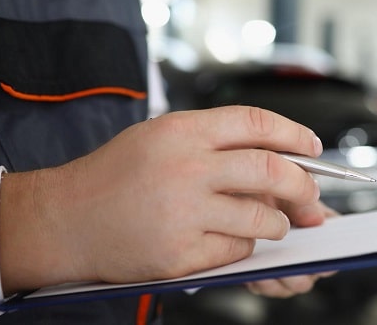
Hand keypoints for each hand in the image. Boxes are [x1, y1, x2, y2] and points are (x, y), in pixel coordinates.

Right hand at [0, 106, 323, 294]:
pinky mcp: (180, 253)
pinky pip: (238, 249)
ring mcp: (183, 212)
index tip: (312, 147)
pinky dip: (245, 245)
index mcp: (183, 131)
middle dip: (304, 185)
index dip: (294, 134)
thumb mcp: (162, 136)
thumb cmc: (115, 175)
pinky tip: (231, 239)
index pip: (257, 123)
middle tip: (311, 197)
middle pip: (272, 170)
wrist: (65, 219)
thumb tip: (278, 156)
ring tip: (274, 223)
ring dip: (278, 222)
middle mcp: (186, 168)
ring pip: (262, 218)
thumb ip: (215, 142)